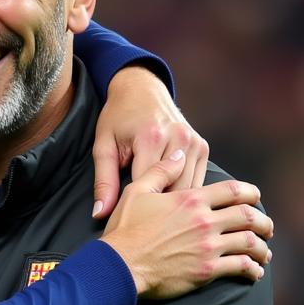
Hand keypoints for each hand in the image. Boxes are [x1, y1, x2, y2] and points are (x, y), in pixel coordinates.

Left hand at [92, 66, 208, 218]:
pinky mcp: (202, 146)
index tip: (128, 215)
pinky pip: (197, 181)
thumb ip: (103, 181)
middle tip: (142, 214)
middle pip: (173, 192)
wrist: (141, 89)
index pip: (149, 188)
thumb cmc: (119, 116)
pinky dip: (183, 190)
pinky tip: (168, 192)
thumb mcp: (103, 146)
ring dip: (173, 201)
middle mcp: (178, 138)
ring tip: (155, 206)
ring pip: (189, 189)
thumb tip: (101, 213)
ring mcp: (194, 142)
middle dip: (158, 207)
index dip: (137, 206)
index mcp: (151, 138)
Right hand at [101, 151, 272, 298]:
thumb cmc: (125, 229)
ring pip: (250, 242)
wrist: (119, 264)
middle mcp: (204, 221)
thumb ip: (160, 171)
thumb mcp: (136, 191)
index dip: (250, 193)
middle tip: (266, 228)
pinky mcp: (206, 270)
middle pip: (248, 216)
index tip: (255, 198)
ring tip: (264, 252)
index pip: (233, 190)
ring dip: (261, 247)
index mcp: (191, 200)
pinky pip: (240, 267)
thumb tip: (178, 155)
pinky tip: (254, 272)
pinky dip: (252, 269)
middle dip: (263, 222)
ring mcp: (208, 246)